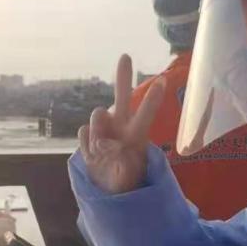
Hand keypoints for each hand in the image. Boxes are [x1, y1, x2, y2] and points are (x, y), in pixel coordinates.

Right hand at [77, 54, 164, 194]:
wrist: (106, 188)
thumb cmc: (124, 180)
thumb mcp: (127, 177)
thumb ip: (119, 164)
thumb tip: (106, 147)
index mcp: (136, 134)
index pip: (145, 114)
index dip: (152, 99)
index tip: (162, 80)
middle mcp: (121, 126)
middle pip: (121, 97)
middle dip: (123, 77)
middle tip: (126, 57)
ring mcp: (103, 128)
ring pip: (97, 114)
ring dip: (97, 132)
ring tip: (103, 152)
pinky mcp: (88, 134)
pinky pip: (83, 132)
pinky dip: (87, 145)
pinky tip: (94, 157)